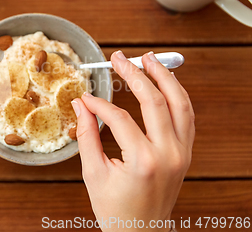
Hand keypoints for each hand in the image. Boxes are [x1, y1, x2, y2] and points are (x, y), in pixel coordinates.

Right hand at [72, 50, 194, 231]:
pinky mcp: (186, 153)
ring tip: (149, 58)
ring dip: (165, 77)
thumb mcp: (94, 173)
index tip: (86, 96)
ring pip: (180, 103)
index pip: (119, 118)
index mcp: (143, 161)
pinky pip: (186, 116)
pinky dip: (177, 95)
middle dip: (135, 74)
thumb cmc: (115, 209)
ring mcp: (182, 153)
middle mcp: (168, 154)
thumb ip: (87, 135)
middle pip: (154, 101)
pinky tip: (165, 83)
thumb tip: (81, 105)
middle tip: (119, 57)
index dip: (99, 103)